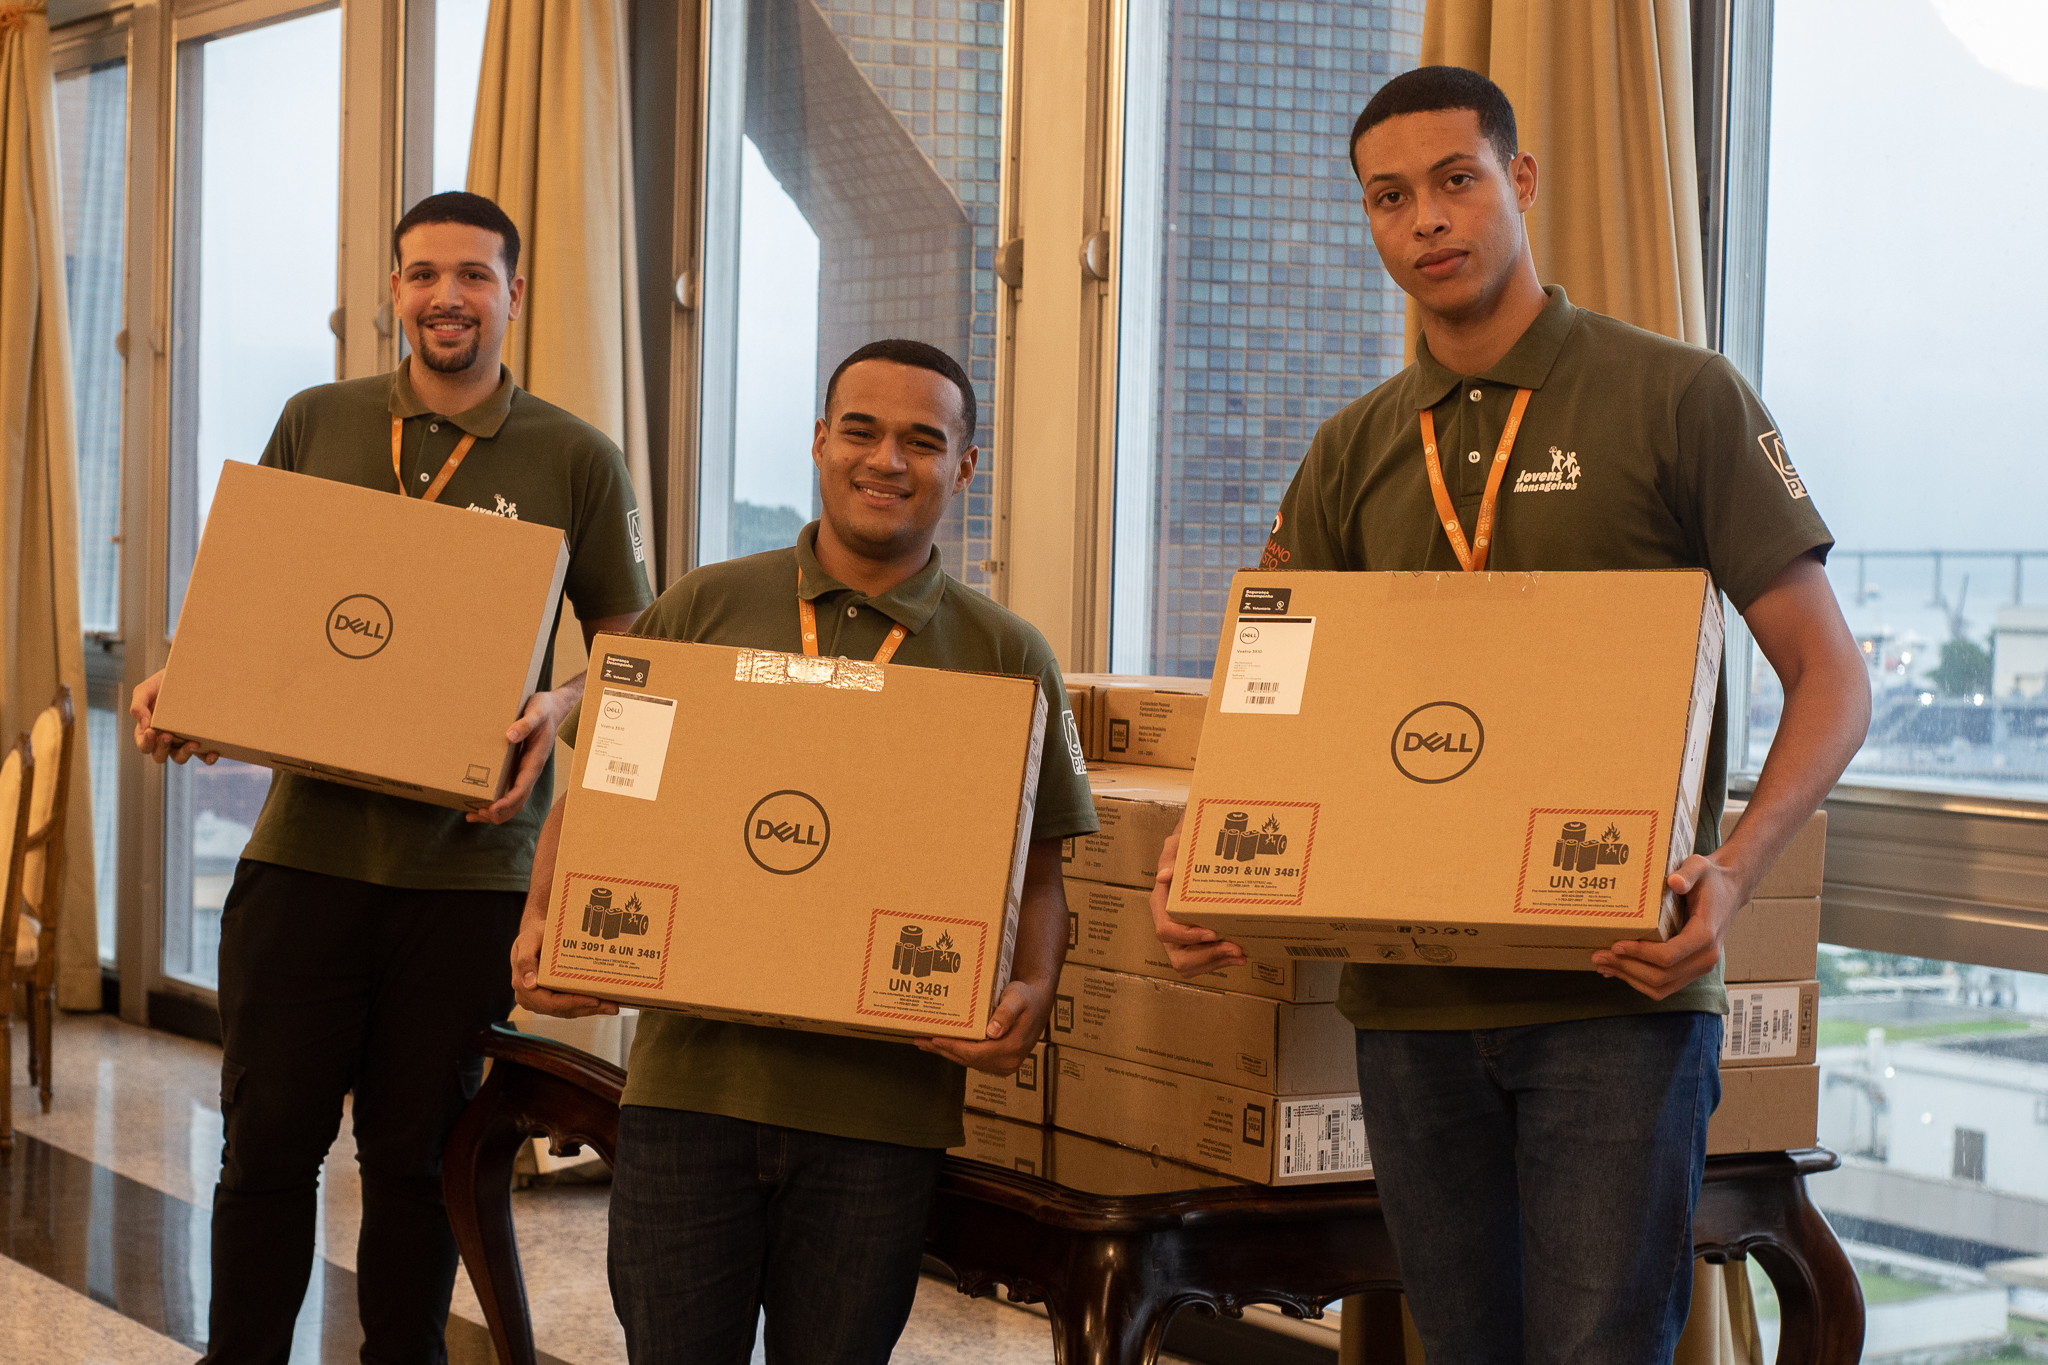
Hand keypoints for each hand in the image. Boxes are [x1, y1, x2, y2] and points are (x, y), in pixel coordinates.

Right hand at [130, 670, 217, 765]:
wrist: (189, 674)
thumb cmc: (162, 683)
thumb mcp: (145, 690)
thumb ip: (138, 706)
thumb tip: (145, 725)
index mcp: (148, 730)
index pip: (144, 745)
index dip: (145, 743)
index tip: (151, 731)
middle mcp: (165, 739)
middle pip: (159, 756)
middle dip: (162, 748)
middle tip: (168, 735)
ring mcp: (183, 741)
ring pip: (180, 758)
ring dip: (185, 753)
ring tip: (193, 743)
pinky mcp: (201, 740)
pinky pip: (203, 756)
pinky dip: (207, 758)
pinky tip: (213, 752)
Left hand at [468, 689, 567, 824]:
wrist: (552, 708)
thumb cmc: (543, 710)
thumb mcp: (536, 712)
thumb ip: (525, 724)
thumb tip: (510, 736)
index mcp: (535, 760)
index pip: (523, 787)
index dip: (508, 801)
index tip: (493, 808)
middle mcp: (530, 770)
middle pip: (518, 801)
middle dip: (499, 812)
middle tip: (478, 814)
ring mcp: (524, 771)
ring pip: (513, 800)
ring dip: (495, 812)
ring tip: (472, 815)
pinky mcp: (518, 768)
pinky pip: (508, 790)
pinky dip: (494, 801)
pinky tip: (476, 803)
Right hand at [510, 909, 618, 1017]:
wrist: (536, 935)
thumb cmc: (533, 936)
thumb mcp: (527, 941)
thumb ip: (525, 960)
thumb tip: (530, 984)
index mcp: (523, 987)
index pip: (550, 1003)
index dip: (573, 1003)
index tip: (594, 1000)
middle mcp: (532, 998)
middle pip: (563, 1010)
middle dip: (588, 1008)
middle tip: (611, 1005)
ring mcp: (543, 1001)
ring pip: (569, 1010)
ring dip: (591, 1010)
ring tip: (612, 1005)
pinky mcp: (554, 999)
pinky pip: (571, 1006)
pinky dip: (587, 1005)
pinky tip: (604, 1002)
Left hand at [916, 978, 1050, 1073]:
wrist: (1038, 1002)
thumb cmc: (1026, 997)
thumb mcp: (1018, 999)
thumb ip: (1006, 1014)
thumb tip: (993, 1032)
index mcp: (1012, 1047)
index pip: (975, 1053)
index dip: (953, 1047)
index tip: (935, 1038)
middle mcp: (1008, 1061)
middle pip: (968, 1060)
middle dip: (943, 1050)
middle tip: (920, 1040)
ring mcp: (1004, 1065)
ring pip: (969, 1061)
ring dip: (947, 1053)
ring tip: (925, 1042)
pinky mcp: (1000, 1062)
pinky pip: (974, 1060)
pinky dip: (957, 1052)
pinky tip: (943, 1045)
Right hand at [1148, 819, 1246, 975]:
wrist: (1195, 854)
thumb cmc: (1184, 850)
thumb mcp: (1175, 847)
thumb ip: (1170, 858)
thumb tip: (1163, 876)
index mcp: (1160, 906)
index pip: (1165, 931)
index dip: (1186, 937)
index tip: (1211, 933)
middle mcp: (1168, 926)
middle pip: (1178, 958)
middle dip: (1207, 957)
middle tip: (1233, 948)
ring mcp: (1181, 938)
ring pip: (1190, 965)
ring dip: (1216, 963)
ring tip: (1240, 954)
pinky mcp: (1196, 943)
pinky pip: (1203, 963)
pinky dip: (1222, 962)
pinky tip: (1241, 955)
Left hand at [1592, 853, 1745, 999]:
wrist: (1729, 890)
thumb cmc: (1710, 878)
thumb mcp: (1699, 867)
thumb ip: (1688, 873)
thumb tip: (1674, 882)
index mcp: (1705, 934)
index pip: (1669, 955)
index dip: (1639, 953)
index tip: (1615, 944)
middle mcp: (1706, 957)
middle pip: (1661, 976)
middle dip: (1627, 968)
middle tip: (1598, 956)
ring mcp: (1700, 967)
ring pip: (1662, 987)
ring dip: (1630, 978)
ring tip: (1603, 965)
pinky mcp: (1692, 970)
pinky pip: (1665, 986)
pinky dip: (1640, 982)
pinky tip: (1619, 970)